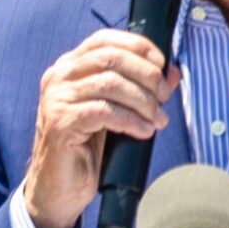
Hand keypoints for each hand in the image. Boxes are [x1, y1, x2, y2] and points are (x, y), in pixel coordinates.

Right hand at [24, 29, 181, 227]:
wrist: (58, 188)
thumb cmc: (87, 148)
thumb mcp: (116, 111)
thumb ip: (138, 88)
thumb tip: (172, 73)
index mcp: (69, 66)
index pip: (104, 39)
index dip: (138, 46)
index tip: (161, 65)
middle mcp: (59, 76)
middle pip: (111, 58)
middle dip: (146, 75)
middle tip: (164, 97)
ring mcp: (56, 98)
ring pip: (110, 83)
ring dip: (142, 100)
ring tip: (158, 119)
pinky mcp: (60, 122)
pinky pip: (104, 111)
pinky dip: (131, 120)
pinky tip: (143, 131)